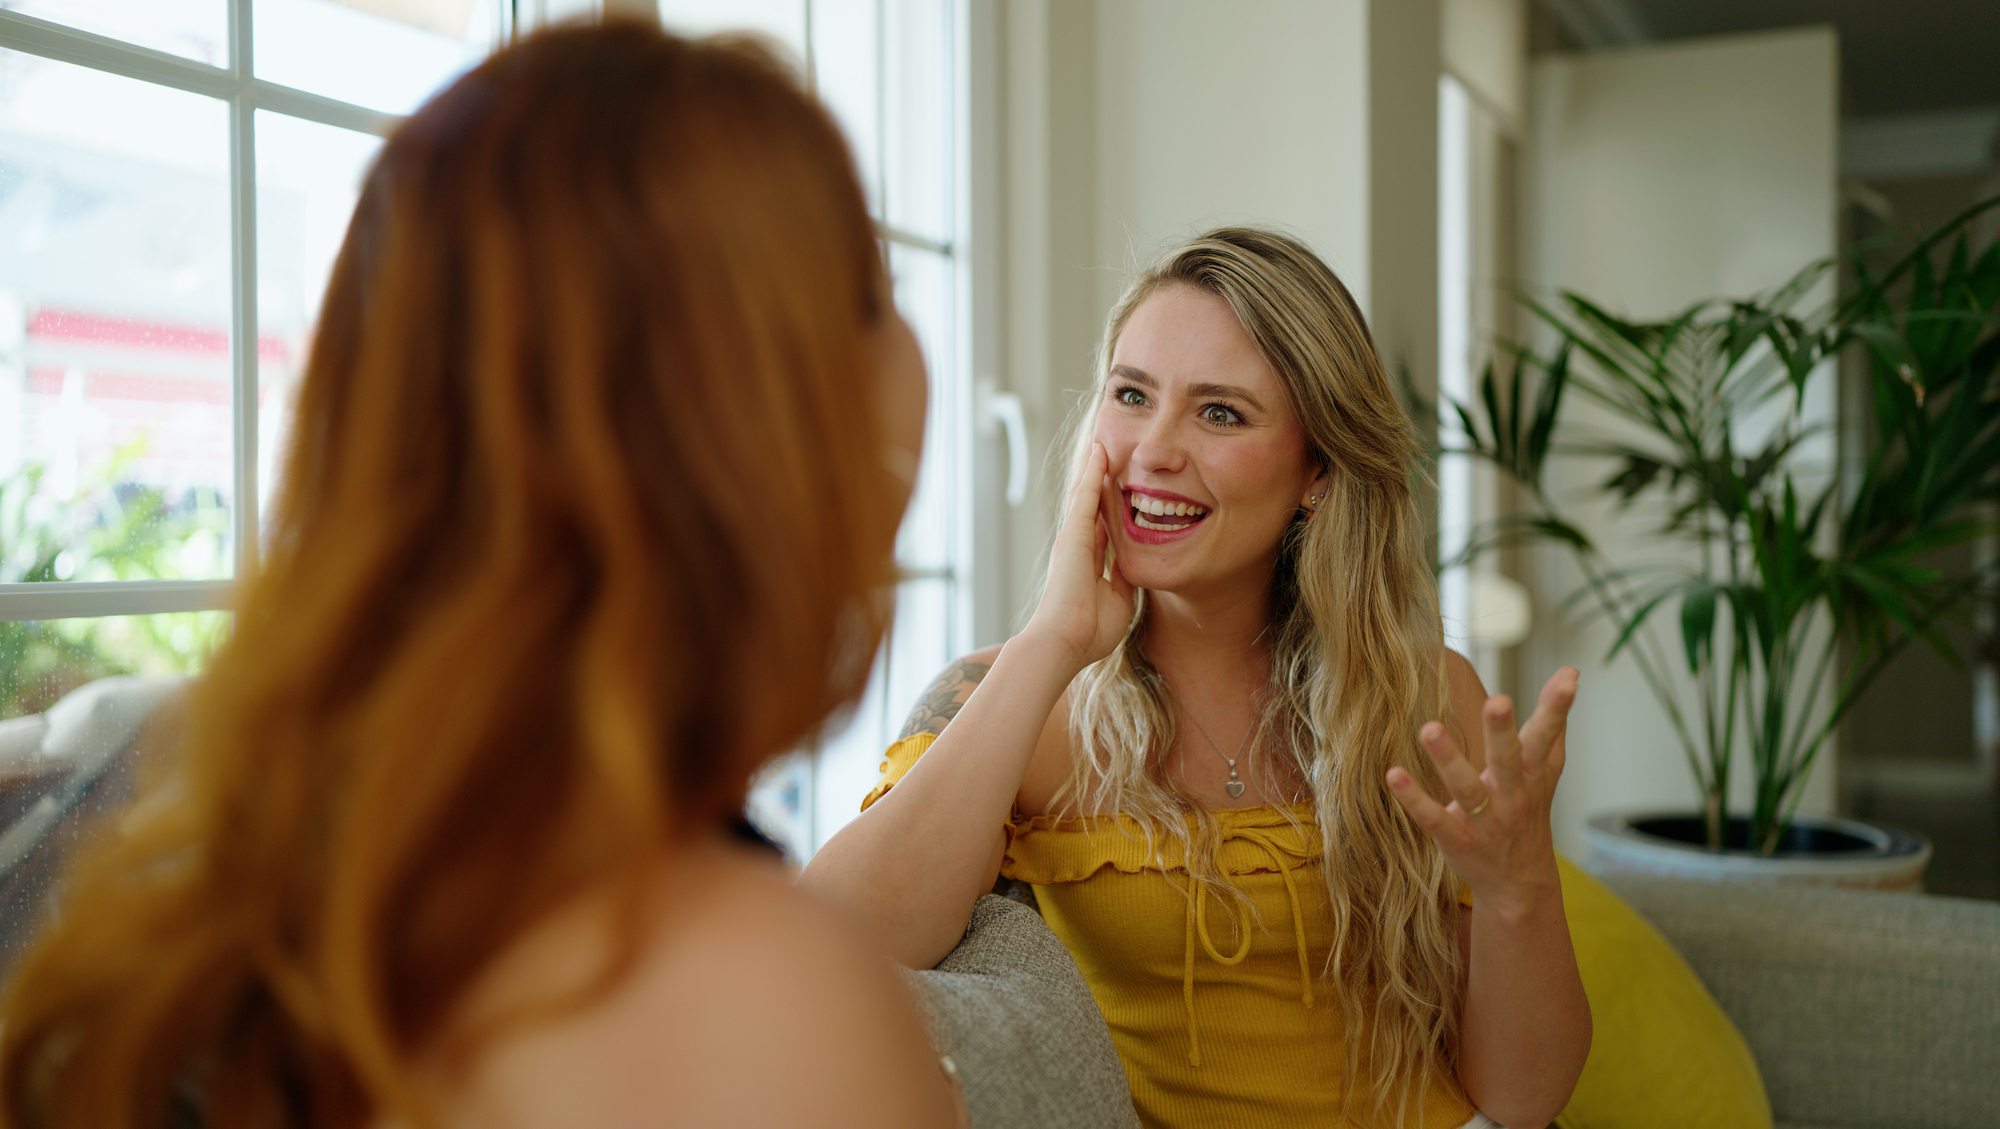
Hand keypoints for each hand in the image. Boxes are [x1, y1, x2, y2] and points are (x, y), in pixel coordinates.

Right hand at [1021, 442, 1135, 671]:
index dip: (1109, 505)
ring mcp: (1073, 537)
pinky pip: (1085, 496)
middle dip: (1098, 479)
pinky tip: (1099, 452)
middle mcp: (1078, 545)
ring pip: (1085, 493)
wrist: (1065, 641)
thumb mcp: (1119, 600)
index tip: (1119, 487)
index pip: (1102, 525)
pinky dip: (1092, 473)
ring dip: (1094, 467)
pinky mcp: (1073, 534)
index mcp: (1088, 562)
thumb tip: (1136, 567)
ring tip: (1102, 441)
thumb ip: (1125, 580)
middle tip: (1106, 451)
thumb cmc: (1089, 631)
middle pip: (1091, 503)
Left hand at [1385, 667, 1578, 911]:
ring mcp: (1485, 820)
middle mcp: (1511, 795)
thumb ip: (1553, 721)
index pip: (1546, 736)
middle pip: (1508, 760)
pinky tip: (1394, 774)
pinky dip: (1414, 799)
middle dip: (1502, 732)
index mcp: (1531, 775)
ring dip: (1449, 759)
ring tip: (1429, 729)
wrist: (1520, 883)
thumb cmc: (1529, 812)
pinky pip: (1434, 818)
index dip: (1556, 708)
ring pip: (1467, 788)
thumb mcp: (1546, 769)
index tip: (1568, 678)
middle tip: (1497, 701)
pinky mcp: (1457, 839)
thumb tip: (1571, 672)